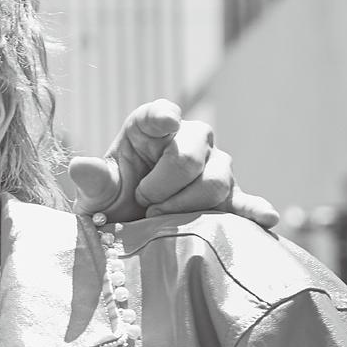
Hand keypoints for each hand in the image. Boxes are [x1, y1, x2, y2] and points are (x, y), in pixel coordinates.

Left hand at [69, 99, 278, 226]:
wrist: (131, 235)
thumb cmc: (111, 205)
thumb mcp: (96, 195)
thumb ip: (93, 180)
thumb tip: (80, 166)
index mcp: (150, 129)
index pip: (160, 112)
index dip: (163, 117)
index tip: (164, 124)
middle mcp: (187, 140)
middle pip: (192, 152)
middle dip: (166, 182)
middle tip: (145, 204)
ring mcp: (212, 168)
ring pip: (217, 178)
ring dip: (189, 203)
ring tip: (164, 219)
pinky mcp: (230, 198)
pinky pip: (245, 201)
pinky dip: (255, 208)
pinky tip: (266, 218)